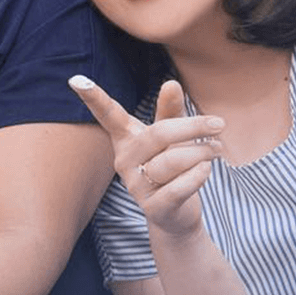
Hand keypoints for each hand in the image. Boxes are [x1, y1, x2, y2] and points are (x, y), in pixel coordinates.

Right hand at [68, 75, 223, 239]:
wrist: (176, 215)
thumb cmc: (171, 168)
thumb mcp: (171, 137)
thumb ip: (169, 111)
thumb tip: (171, 82)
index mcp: (126, 139)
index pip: (107, 115)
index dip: (93, 97)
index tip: (76, 80)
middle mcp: (124, 160)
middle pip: (159, 134)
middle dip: (193, 127)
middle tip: (219, 124)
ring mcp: (135, 185)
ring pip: (173, 161)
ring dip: (202, 153)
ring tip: (216, 150)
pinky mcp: (152, 207)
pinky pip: (179, 187)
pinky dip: (198, 176)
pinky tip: (206, 170)